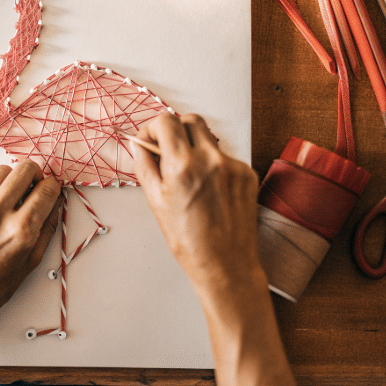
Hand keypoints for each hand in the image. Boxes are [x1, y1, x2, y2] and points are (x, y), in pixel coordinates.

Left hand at [0, 160, 61, 336]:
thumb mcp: (29, 264)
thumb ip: (46, 229)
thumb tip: (55, 203)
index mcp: (20, 231)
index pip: (46, 189)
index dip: (52, 188)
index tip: (50, 191)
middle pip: (24, 169)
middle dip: (34, 176)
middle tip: (32, 188)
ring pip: (0, 172)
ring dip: (11, 182)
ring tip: (10, 199)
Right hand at [132, 113, 259, 284]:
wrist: (225, 264)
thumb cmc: (189, 241)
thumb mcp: (156, 203)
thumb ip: (145, 167)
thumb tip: (139, 146)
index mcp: (182, 166)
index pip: (166, 121)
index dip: (153, 128)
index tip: (150, 140)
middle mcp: (210, 160)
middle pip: (190, 121)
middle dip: (175, 131)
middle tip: (168, 150)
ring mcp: (232, 165)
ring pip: (209, 139)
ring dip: (195, 148)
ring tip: (190, 176)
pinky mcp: (247, 174)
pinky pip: (225, 157)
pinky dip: (213, 165)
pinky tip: (209, 189)